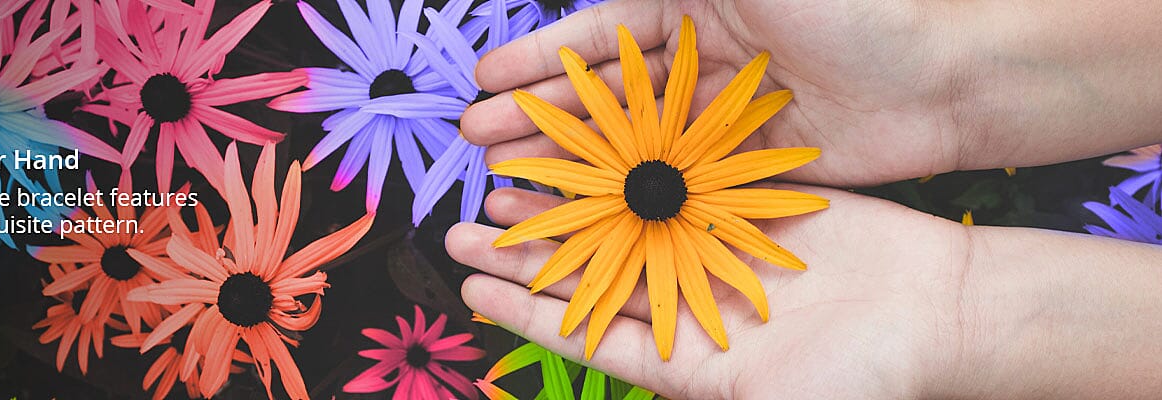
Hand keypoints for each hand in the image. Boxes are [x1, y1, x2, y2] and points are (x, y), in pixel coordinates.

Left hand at [449, 185, 971, 397]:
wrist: (944, 313)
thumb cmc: (865, 380)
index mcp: (683, 361)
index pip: (584, 334)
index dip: (524, 311)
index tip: (469, 290)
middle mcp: (686, 306)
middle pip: (589, 274)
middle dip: (527, 252)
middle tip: (463, 228)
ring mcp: (712, 254)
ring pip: (618, 223)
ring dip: (564, 205)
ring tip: (503, 185)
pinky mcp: (742, 210)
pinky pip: (673, 185)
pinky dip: (628, 165)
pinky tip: (585, 146)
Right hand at [460, 0, 1161, 186]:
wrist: (947, 80)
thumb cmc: (853, 9)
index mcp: (694, 8)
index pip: (598, 35)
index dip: (541, 59)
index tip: (486, 80)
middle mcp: (700, 65)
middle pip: (602, 96)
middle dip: (540, 118)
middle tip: (479, 144)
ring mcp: (722, 122)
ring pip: (628, 148)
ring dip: (571, 166)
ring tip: (512, 185)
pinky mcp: (749, 172)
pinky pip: (676, 189)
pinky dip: (628, 204)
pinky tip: (585, 220)